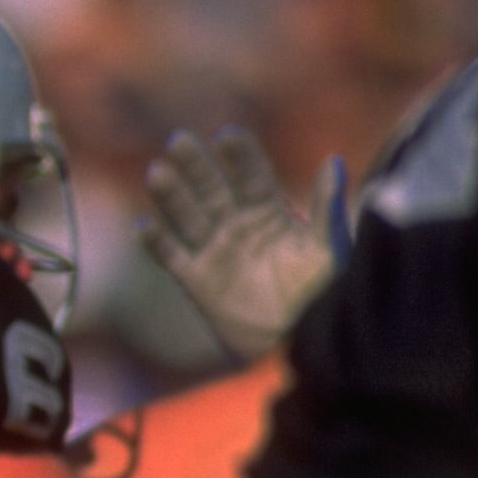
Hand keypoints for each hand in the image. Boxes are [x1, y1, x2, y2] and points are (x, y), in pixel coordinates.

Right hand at [136, 128, 336, 359]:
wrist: (301, 342)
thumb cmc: (323, 295)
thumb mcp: (328, 248)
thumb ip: (326, 207)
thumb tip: (334, 162)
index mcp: (271, 215)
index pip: (251, 177)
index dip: (239, 157)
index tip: (227, 136)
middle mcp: (238, 227)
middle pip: (211, 189)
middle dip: (196, 166)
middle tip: (180, 140)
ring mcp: (215, 252)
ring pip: (187, 216)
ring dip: (172, 195)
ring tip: (156, 173)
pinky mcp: (197, 281)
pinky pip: (171, 257)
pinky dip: (156, 242)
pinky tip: (143, 226)